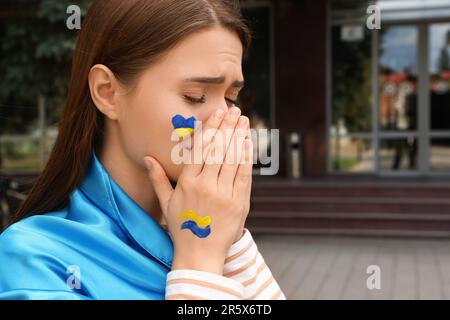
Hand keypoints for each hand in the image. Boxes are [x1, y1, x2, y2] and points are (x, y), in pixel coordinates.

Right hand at [144, 106, 252, 273]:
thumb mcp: (166, 204)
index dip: (211, 128)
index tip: (217, 113)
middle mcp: (206, 185)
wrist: (200, 255)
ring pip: (233, 159)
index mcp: (188, 182)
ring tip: (243, 121)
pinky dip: (246, 157)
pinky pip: (244, 175)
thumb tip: (148, 158)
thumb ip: (158, 179)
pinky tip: (247, 143)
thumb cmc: (182, 228)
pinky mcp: (239, 202)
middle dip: (227, 126)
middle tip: (234, 110)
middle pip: (218, 149)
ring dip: (239, 137)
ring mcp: (225, 194)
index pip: (200, 148)